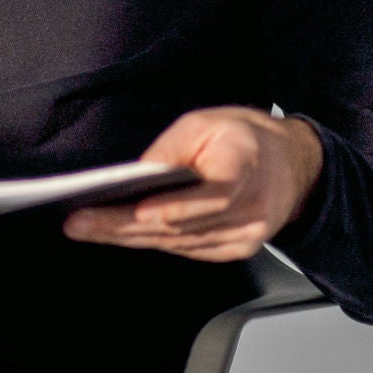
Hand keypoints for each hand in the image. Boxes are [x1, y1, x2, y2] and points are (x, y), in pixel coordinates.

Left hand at [62, 107, 322, 262]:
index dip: (173, 208)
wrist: (291, 164)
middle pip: (182, 226)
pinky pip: (187, 250)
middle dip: (124, 226)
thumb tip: (136, 176)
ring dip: (129, 238)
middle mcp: (250, 209)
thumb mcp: (205, 122)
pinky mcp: (236, 250)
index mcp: (245, 166)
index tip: (136, 212)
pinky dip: (152, 242)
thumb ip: (171, 149)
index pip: (212, 196)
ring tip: (87, 228)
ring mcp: (245, 236)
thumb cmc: (243, 136)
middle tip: (80, 223)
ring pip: (179, 243)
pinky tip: (120, 235)